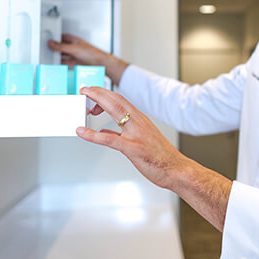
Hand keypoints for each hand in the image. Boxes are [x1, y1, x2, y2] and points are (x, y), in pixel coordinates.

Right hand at [47, 34, 128, 84]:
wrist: (100, 63)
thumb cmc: (91, 53)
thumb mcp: (73, 49)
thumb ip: (61, 47)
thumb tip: (51, 43)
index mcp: (75, 40)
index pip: (64, 37)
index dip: (56, 38)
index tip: (49, 39)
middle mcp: (76, 47)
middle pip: (63, 47)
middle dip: (56, 48)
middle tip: (48, 49)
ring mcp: (77, 55)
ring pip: (65, 55)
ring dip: (59, 56)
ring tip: (51, 57)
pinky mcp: (77, 63)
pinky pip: (67, 62)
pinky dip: (62, 63)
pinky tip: (58, 64)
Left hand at [76, 86, 190, 190]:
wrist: (176, 169)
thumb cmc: (160, 157)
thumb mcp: (141, 139)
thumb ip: (121, 135)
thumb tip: (105, 133)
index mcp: (140, 120)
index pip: (121, 100)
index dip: (105, 93)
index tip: (92, 91)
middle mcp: (139, 123)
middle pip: (117, 100)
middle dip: (99, 92)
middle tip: (85, 88)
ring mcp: (136, 134)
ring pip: (115, 111)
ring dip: (98, 102)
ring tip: (84, 99)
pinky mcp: (133, 148)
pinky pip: (109, 140)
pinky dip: (93, 135)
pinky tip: (82, 132)